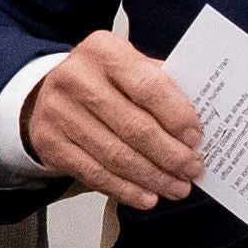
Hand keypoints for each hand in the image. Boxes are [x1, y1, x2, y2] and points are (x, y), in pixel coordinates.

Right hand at [21, 30, 203, 210]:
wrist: (49, 94)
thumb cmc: (102, 81)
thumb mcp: (130, 68)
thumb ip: (162, 87)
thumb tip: (197, 125)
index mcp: (104, 51)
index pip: (149, 87)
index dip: (177, 117)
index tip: (196, 139)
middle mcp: (76, 78)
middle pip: (134, 127)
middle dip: (170, 155)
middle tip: (192, 169)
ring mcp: (59, 112)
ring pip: (116, 155)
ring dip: (152, 177)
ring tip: (176, 187)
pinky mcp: (50, 143)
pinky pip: (94, 173)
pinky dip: (125, 189)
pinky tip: (147, 196)